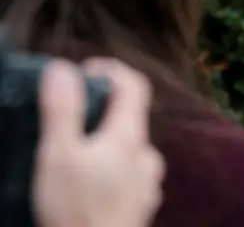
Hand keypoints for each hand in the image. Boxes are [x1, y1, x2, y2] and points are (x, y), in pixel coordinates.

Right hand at [33, 58, 164, 226]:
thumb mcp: (58, 155)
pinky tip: (89, 186)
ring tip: (73, 157)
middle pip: (131, 118)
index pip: (134, 84)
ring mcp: (148, 184)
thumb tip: (64, 69)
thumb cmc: (77, 210)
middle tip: (68, 119)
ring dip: (105, 144)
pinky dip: (110, 171)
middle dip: (101, 111)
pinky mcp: (141, 206)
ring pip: (129, 150)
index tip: (84, 71)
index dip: (111, 69)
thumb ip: (63, 110)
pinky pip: (129, 177)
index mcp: (130, 137)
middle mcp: (147, 157)